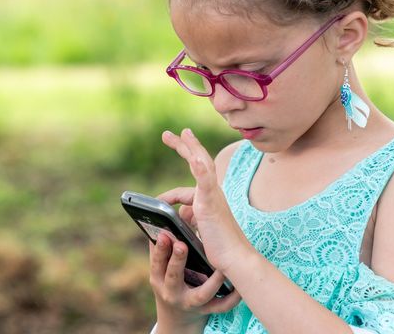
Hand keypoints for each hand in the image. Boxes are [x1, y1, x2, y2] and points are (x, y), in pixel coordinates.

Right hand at [149, 231, 241, 330]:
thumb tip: (161, 224)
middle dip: (177, 260)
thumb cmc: (171, 282)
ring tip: (221, 267)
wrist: (179, 318)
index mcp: (159, 278)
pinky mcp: (207, 310)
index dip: (160, 249)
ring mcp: (190, 302)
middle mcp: (172, 292)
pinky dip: (232, 297)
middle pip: (173, 276)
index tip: (164, 234)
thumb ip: (161, 249)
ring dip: (213, 281)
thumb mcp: (161, 270)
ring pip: (202, 293)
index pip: (157, 262)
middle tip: (182, 244)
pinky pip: (221, 306)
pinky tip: (239, 286)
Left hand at [160, 128, 252, 274]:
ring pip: (203, 164)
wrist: (235, 260)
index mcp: (209, 198)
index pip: (189, 186)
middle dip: (183, 146)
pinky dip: (200, 169)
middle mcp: (213, 193)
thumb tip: (171, 220)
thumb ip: (188, 222)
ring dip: (192, 147)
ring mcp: (213, 196)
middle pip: (198, 162)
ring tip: (183, 133)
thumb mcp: (198, 232)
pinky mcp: (211, 204)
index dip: (172, 190)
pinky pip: (206, 182)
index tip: (158, 199)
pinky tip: (194, 159)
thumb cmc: (219, 249)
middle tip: (167, 134)